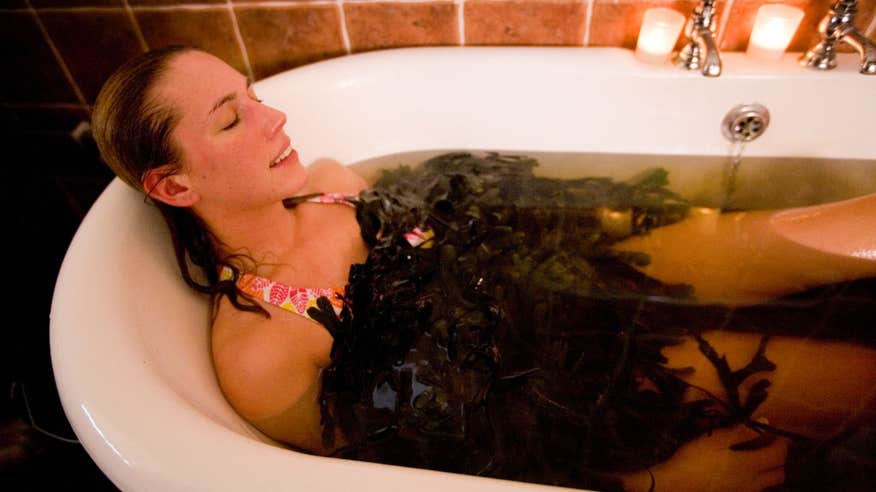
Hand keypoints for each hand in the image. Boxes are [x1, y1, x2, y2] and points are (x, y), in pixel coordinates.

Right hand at [620, 424, 787, 491]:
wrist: (676, 484)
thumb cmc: (694, 458)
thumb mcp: (716, 439)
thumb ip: (741, 432)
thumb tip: (765, 422)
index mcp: (750, 465)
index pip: (778, 455)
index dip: (782, 442)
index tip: (777, 431)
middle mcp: (752, 482)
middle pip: (779, 473)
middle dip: (780, 458)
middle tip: (769, 444)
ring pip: (769, 484)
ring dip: (770, 470)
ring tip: (756, 456)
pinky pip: (755, 489)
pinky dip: (757, 478)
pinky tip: (741, 469)